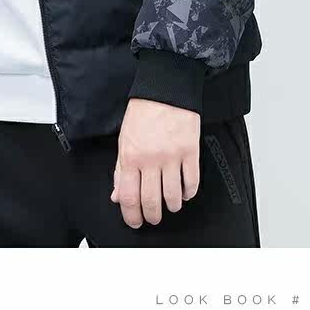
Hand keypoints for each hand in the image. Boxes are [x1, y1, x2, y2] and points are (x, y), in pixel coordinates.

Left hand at [111, 99, 200, 228]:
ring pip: (172, 196)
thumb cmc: (143, 111)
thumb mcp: (124, 138)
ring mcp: (172, 156)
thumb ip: (120, 169)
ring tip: (169, 205)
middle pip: (151, 201)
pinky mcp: (190, 152)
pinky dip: (188, 193)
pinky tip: (184, 193)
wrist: (165, 88)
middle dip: (152, 216)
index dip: (131, 215)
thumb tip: (117, 195)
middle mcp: (150, 159)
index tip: (135, 221)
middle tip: (153, 218)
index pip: (128, 196)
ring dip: (171, 206)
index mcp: (130, 155)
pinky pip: (191, 183)